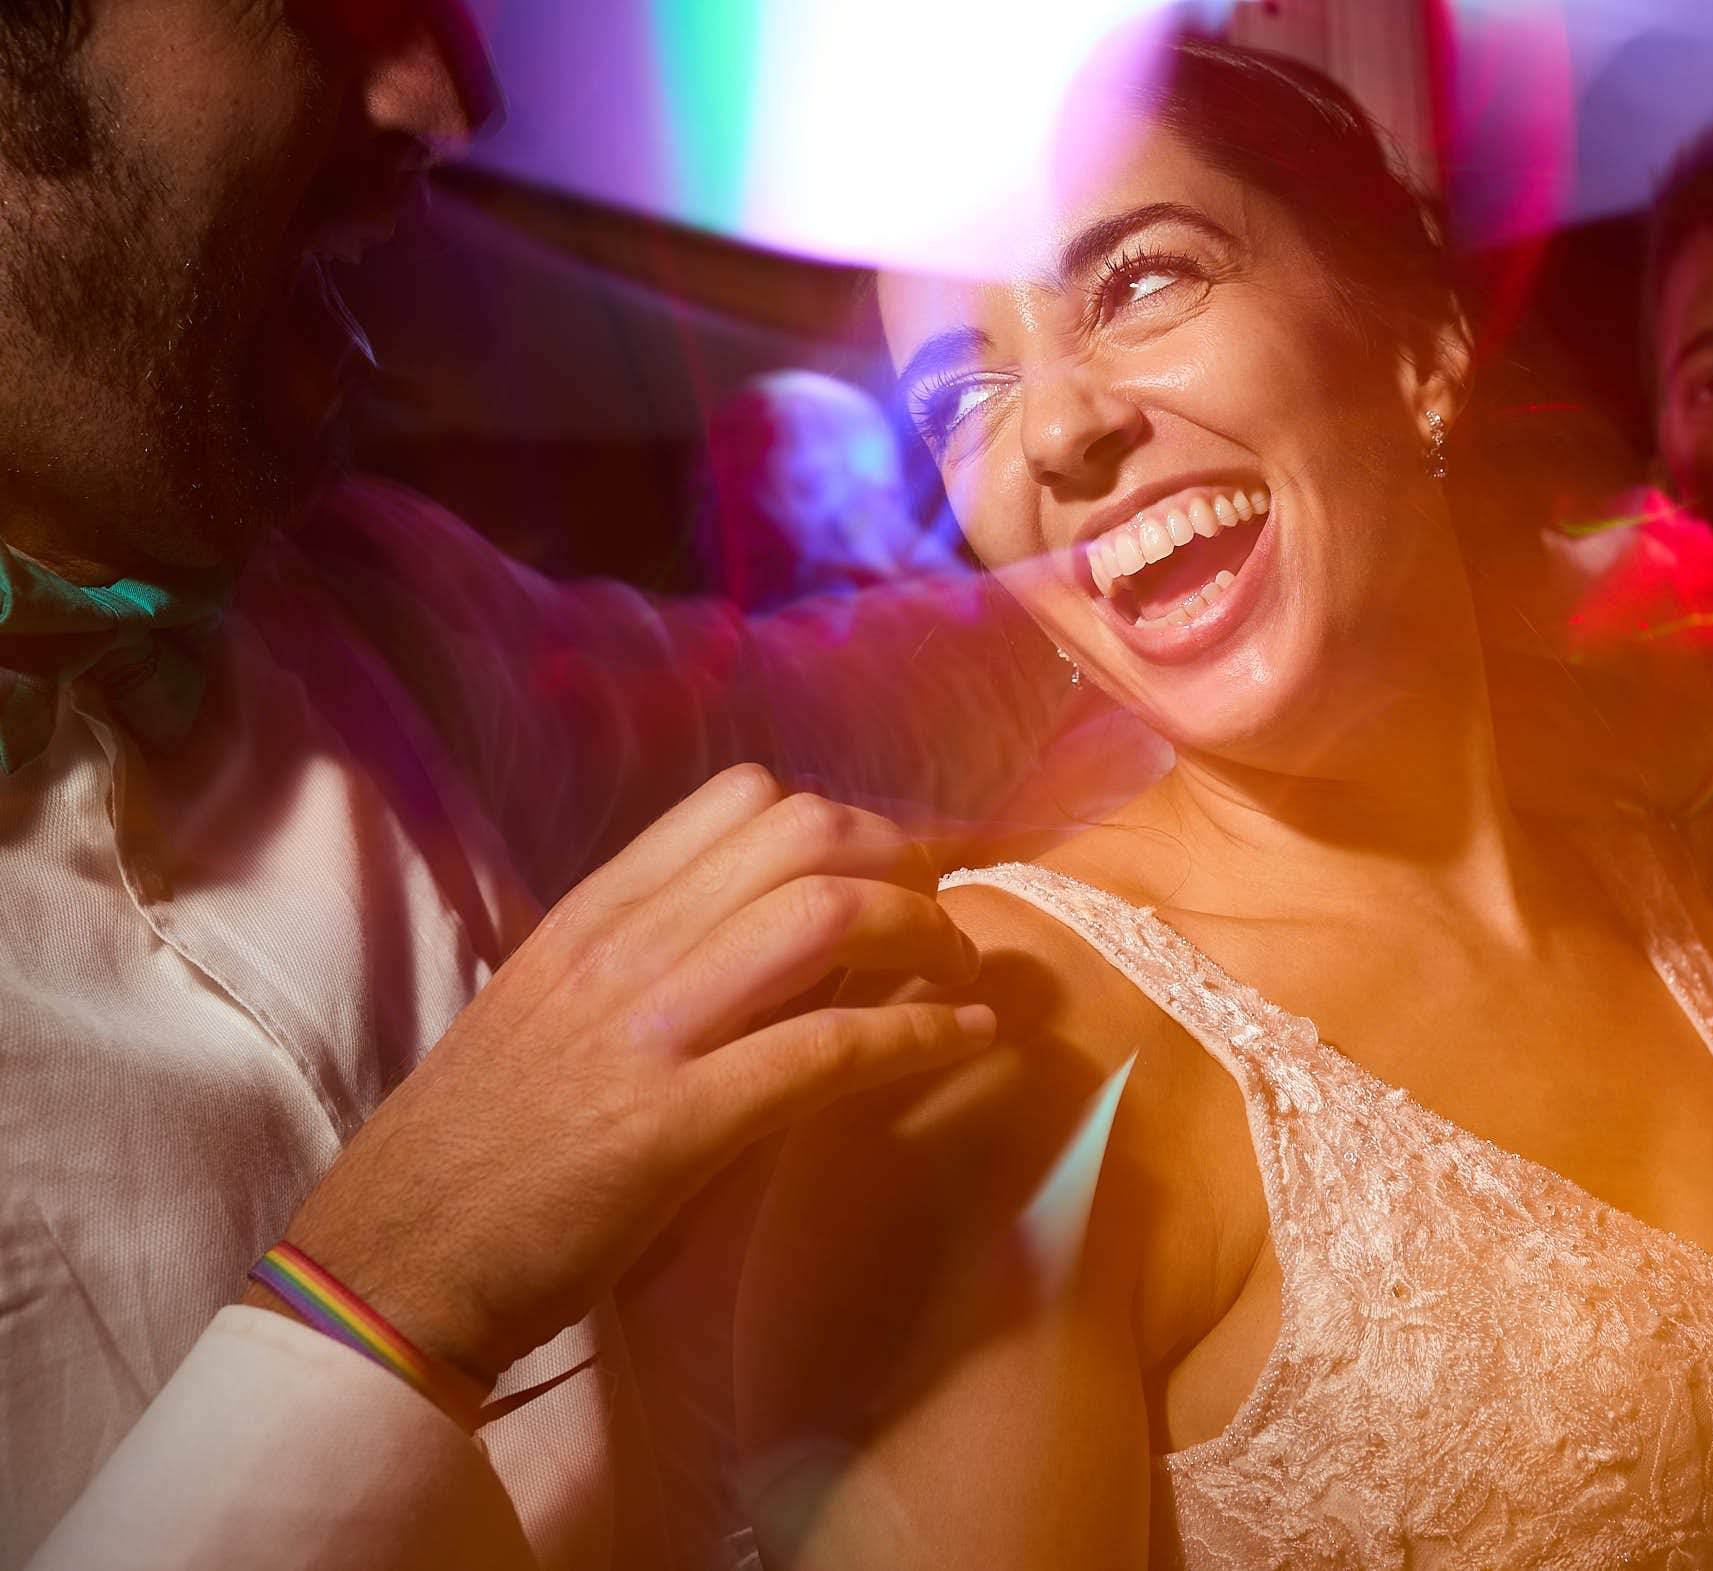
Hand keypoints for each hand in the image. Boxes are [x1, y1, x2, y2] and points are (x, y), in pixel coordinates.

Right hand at [260, 765, 991, 1388]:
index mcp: (590, 919)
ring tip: (963, 971)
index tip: (890, 865)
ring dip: (924, 934)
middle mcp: (620, 951)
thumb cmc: (472, 1161)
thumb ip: (650, 967)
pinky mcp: (674, 1127)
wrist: (384, 1272)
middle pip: (803, 834)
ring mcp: (646, 1033)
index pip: (739, 799)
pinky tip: (968, 1040)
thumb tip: (777, 944)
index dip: (842, 819)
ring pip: (826, 916)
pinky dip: (923, 1037)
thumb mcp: (550, 1019)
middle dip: (902, 858)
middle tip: (942, 910)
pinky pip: (829, 1049)